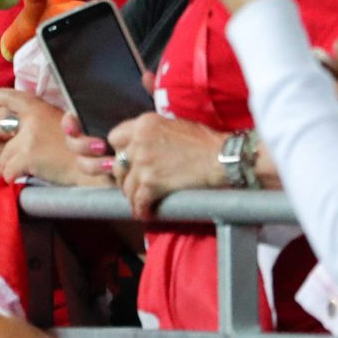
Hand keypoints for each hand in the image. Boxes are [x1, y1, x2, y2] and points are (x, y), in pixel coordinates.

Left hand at [0, 89, 100, 183]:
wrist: (93, 164)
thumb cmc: (81, 147)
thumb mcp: (62, 123)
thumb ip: (38, 123)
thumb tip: (14, 130)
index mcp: (40, 108)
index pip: (12, 96)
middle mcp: (32, 120)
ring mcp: (28, 138)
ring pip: (1, 154)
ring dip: (5, 164)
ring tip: (13, 169)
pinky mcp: (28, 156)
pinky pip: (7, 170)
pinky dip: (10, 177)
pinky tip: (16, 179)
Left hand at [97, 113, 224, 217]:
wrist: (222, 158)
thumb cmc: (205, 142)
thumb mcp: (174, 125)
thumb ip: (153, 133)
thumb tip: (143, 144)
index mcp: (144, 124)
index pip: (115, 138)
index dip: (120, 151)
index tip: (127, 160)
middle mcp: (139, 141)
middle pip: (117, 164)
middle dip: (124, 176)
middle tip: (133, 184)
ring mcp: (143, 162)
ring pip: (125, 185)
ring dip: (131, 195)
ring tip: (139, 202)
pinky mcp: (150, 183)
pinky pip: (138, 200)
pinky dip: (140, 209)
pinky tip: (145, 213)